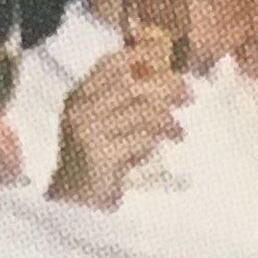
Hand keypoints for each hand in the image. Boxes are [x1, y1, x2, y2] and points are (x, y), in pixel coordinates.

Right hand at [48, 46, 185, 208]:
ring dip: (168, 119)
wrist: (71, 202)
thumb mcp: (103, 126)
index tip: (165, 56)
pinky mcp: (101, 154)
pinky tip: (166, 144)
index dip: (140, 55)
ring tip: (177, 131)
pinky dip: (159, 139)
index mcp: (80, 97)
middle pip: (133, 84)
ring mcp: (89, 131)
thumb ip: (124, 105)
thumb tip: (164, 85)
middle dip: (166, 86)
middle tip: (186, 95)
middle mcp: (81, 110)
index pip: (110, 64)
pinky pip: (142, 137)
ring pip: (142, 111)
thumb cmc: (92, 165)